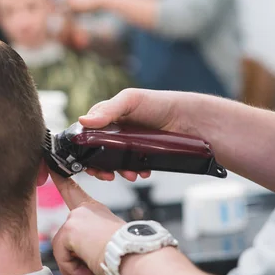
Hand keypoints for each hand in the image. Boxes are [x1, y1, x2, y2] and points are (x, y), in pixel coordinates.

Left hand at [50, 172, 125, 274]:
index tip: (52, 168)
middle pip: (64, 237)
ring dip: (73, 266)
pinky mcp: (70, 230)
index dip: (61, 179)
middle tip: (84, 274)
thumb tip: (77, 263)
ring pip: (61, 249)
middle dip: (70, 259)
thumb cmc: (126, 251)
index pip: (73, 191)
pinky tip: (88, 270)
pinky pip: (61, 255)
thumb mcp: (105, 241)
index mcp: (94, 209)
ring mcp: (75, 218)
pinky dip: (72, 268)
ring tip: (91, 271)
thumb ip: (87, 243)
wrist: (134, 254)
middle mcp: (83, 210)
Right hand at [79, 89, 198, 181]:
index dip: (84, 148)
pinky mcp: (144, 155)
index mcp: (110, 117)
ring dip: (119, 171)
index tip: (86, 161)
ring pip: (116, 163)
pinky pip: (134, 167)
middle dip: (100, 166)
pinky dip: (135, 172)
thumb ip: (108, 110)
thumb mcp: (131, 100)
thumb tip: (84, 120)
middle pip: (99, 152)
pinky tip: (141, 172)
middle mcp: (118, 131)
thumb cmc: (160, 103)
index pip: (88, 134)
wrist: (190, 119)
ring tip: (129, 174)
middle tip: (105, 174)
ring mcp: (131, 144)